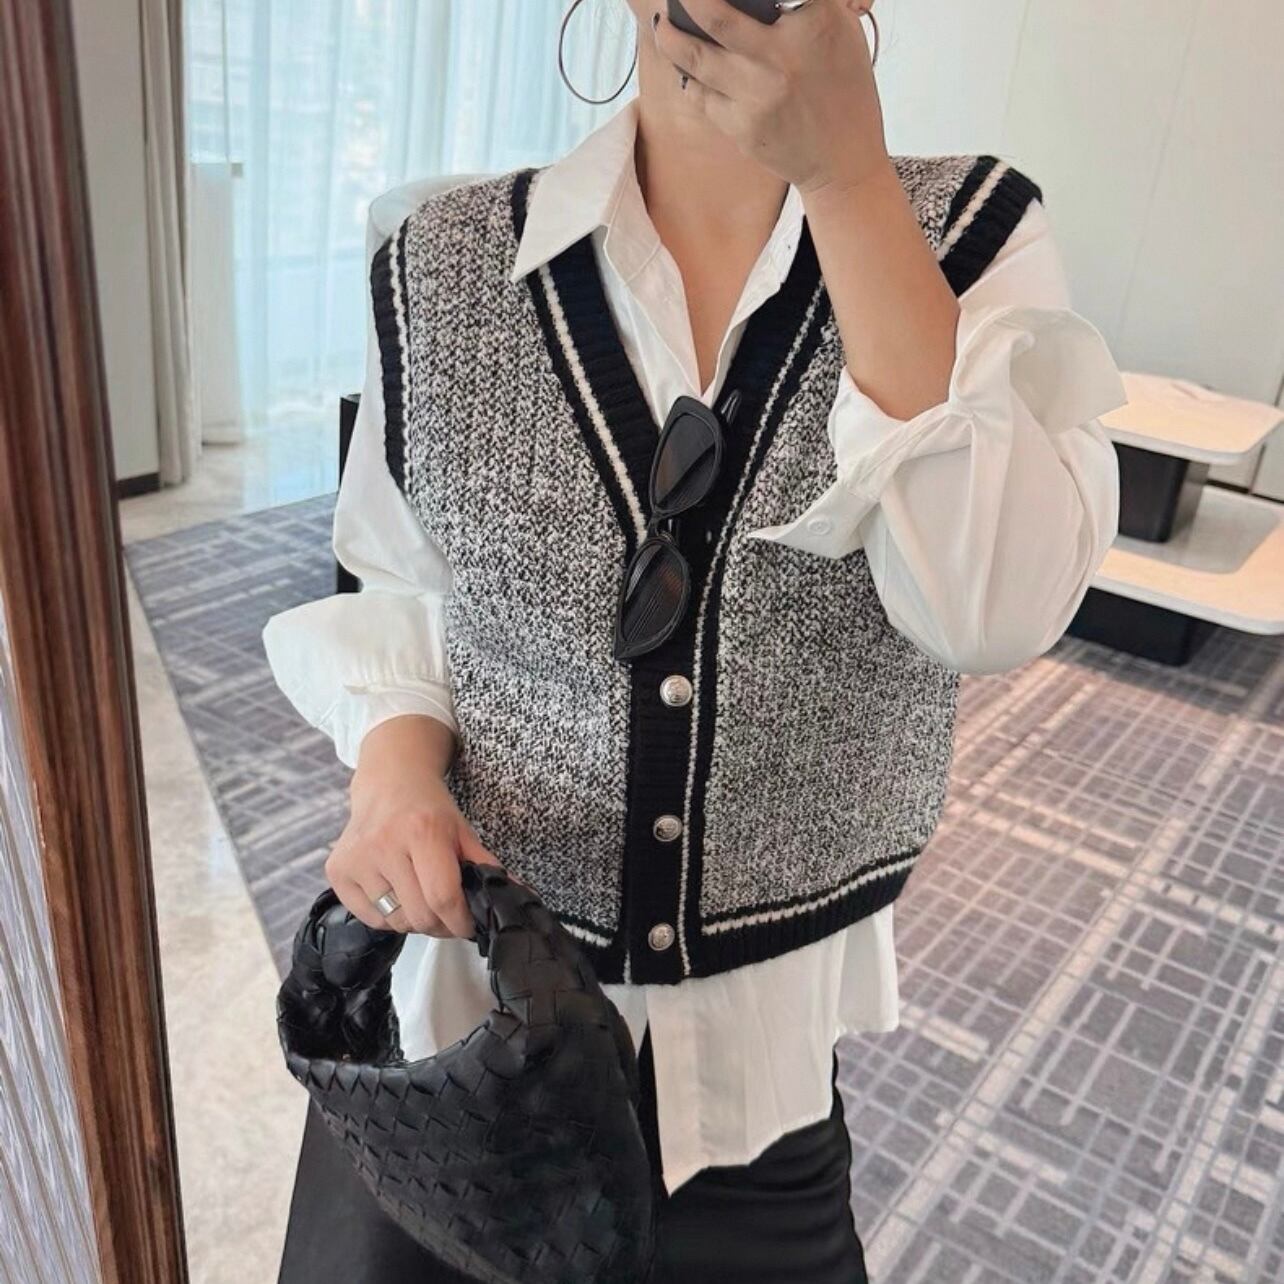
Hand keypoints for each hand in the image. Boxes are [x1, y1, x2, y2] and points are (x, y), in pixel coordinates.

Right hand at [326, 715, 501, 936]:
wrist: (388, 782)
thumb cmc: (430, 809)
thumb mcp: (464, 831)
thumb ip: (489, 868)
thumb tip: (521, 899)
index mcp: (423, 831)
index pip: (443, 897)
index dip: (460, 921)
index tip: (468, 924)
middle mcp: (385, 844)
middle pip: (420, 916)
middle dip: (441, 925)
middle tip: (448, 913)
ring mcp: (358, 858)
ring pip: (396, 921)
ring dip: (415, 920)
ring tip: (421, 897)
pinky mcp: (338, 871)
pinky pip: (371, 918)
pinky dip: (390, 917)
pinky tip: (397, 892)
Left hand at [652, 0, 887, 194]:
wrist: (842, 160)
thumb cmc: (842, 90)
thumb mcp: (840, 32)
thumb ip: (805, 4)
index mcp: (816, 22)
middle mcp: (783, 56)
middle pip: (716, 17)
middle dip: (688, 0)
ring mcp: (759, 94)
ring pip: (695, 57)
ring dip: (669, 36)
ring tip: (662, 23)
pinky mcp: (742, 126)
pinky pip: (701, 94)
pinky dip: (687, 76)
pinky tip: (683, 64)